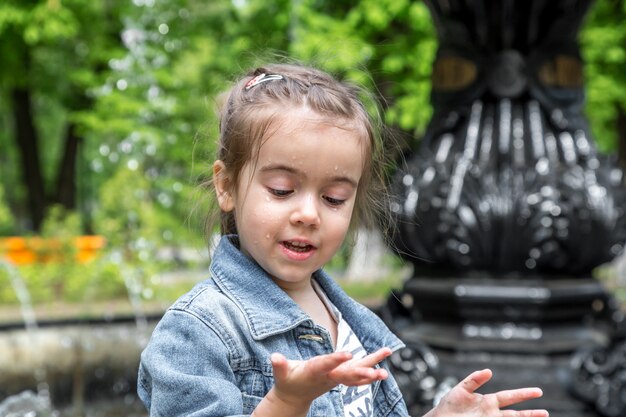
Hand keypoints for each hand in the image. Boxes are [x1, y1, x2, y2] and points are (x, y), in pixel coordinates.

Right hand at [271, 347, 391, 405]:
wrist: (294, 398)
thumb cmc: (287, 380)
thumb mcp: (281, 373)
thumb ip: (279, 365)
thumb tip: (274, 357)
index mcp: (313, 372)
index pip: (326, 365)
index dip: (336, 360)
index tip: (348, 353)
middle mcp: (328, 377)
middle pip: (347, 375)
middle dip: (362, 373)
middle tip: (377, 372)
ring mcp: (336, 379)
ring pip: (356, 375)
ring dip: (371, 371)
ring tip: (386, 372)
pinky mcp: (340, 378)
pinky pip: (357, 376)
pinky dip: (370, 372)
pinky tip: (383, 367)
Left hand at [426, 369, 548, 416]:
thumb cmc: (449, 405)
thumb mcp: (461, 389)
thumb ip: (474, 380)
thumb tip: (489, 371)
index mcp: (488, 402)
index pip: (510, 397)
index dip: (524, 394)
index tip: (538, 392)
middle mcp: (492, 413)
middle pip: (516, 414)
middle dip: (531, 414)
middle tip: (546, 413)